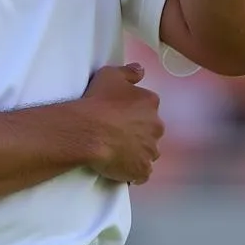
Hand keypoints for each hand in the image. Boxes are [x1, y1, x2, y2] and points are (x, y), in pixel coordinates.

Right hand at [81, 63, 163, 184]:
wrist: (88, 131)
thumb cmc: (98, 101)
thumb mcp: (110, 75)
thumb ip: (129, 72)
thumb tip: (141, 70)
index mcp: (150, 104)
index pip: (147, 107)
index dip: (133, 112)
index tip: (119, 115)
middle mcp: (156, 127)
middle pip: (150, 131)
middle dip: (138, 133)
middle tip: (117, 134)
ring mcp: (150, 151)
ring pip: (147, 152)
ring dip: (136, 152)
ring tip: (116, 152)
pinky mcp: (142, 170)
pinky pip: (141, 173)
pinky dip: (133, 172)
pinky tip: (119, 168)